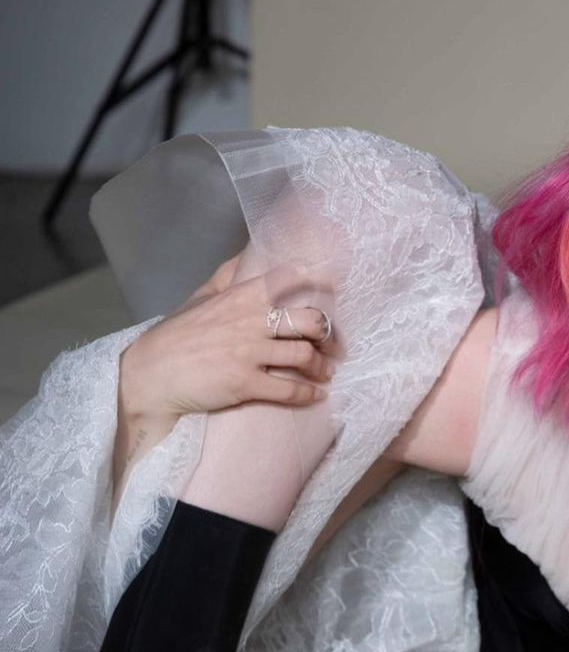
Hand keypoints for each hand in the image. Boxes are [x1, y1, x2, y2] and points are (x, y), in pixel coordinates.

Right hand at [119, 251, 342, 420]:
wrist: (151, 375)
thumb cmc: (175, 336)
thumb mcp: (199, 298)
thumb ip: (226, 277)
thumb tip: (245, 256)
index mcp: (241, 296)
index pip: (289, 277)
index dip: (317, 281)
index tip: (334, 290)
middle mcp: (250, 321)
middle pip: (309, 320)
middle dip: (327, 333)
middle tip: (331, 344)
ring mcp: (249, 353)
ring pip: (304, 355)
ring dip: (322, 366)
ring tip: (325, 371)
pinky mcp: (245, 384)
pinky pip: (289, 389)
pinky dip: (309, 394)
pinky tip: (316, 395)